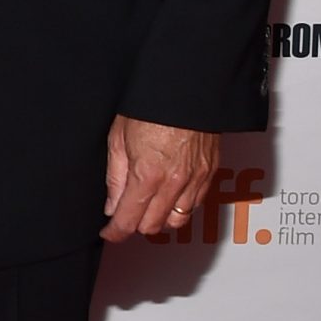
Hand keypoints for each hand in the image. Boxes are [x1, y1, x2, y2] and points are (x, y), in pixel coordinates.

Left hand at [102, 117, 217, 242]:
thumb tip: (112, 206)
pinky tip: (170, 196)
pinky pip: (195, 205)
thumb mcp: (118, 139)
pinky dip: (181, 207)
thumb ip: (116, 177)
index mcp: (147, 175)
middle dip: (136, 224)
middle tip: (126, 213)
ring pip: (177, 221)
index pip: (129, 220)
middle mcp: (174, 183)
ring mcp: (195, 180)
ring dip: (160, 218)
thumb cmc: (150, 107)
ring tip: (149, 205)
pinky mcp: (210, 173)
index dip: (116, 232)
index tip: (110, 232)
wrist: (187, 88)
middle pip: (153, 226)